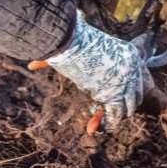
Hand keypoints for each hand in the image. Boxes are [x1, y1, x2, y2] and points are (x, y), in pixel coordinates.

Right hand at [45, 11, 142, 132]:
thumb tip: (31, 65)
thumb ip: (68, 59)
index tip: (108, 102)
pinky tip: (93, 127)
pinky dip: (106, 125)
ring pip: (126, 108)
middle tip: (103, 113)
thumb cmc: (69, 41)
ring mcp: (126, 81)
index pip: (134, 80)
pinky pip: (115, 115)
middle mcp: (133, 67)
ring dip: (113, 119)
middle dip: (120, 107)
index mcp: (130, 54)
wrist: (71, 39)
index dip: (123, 93)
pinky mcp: (115, 94)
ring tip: (98, 124)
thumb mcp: (77, 51)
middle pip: (134, 95)